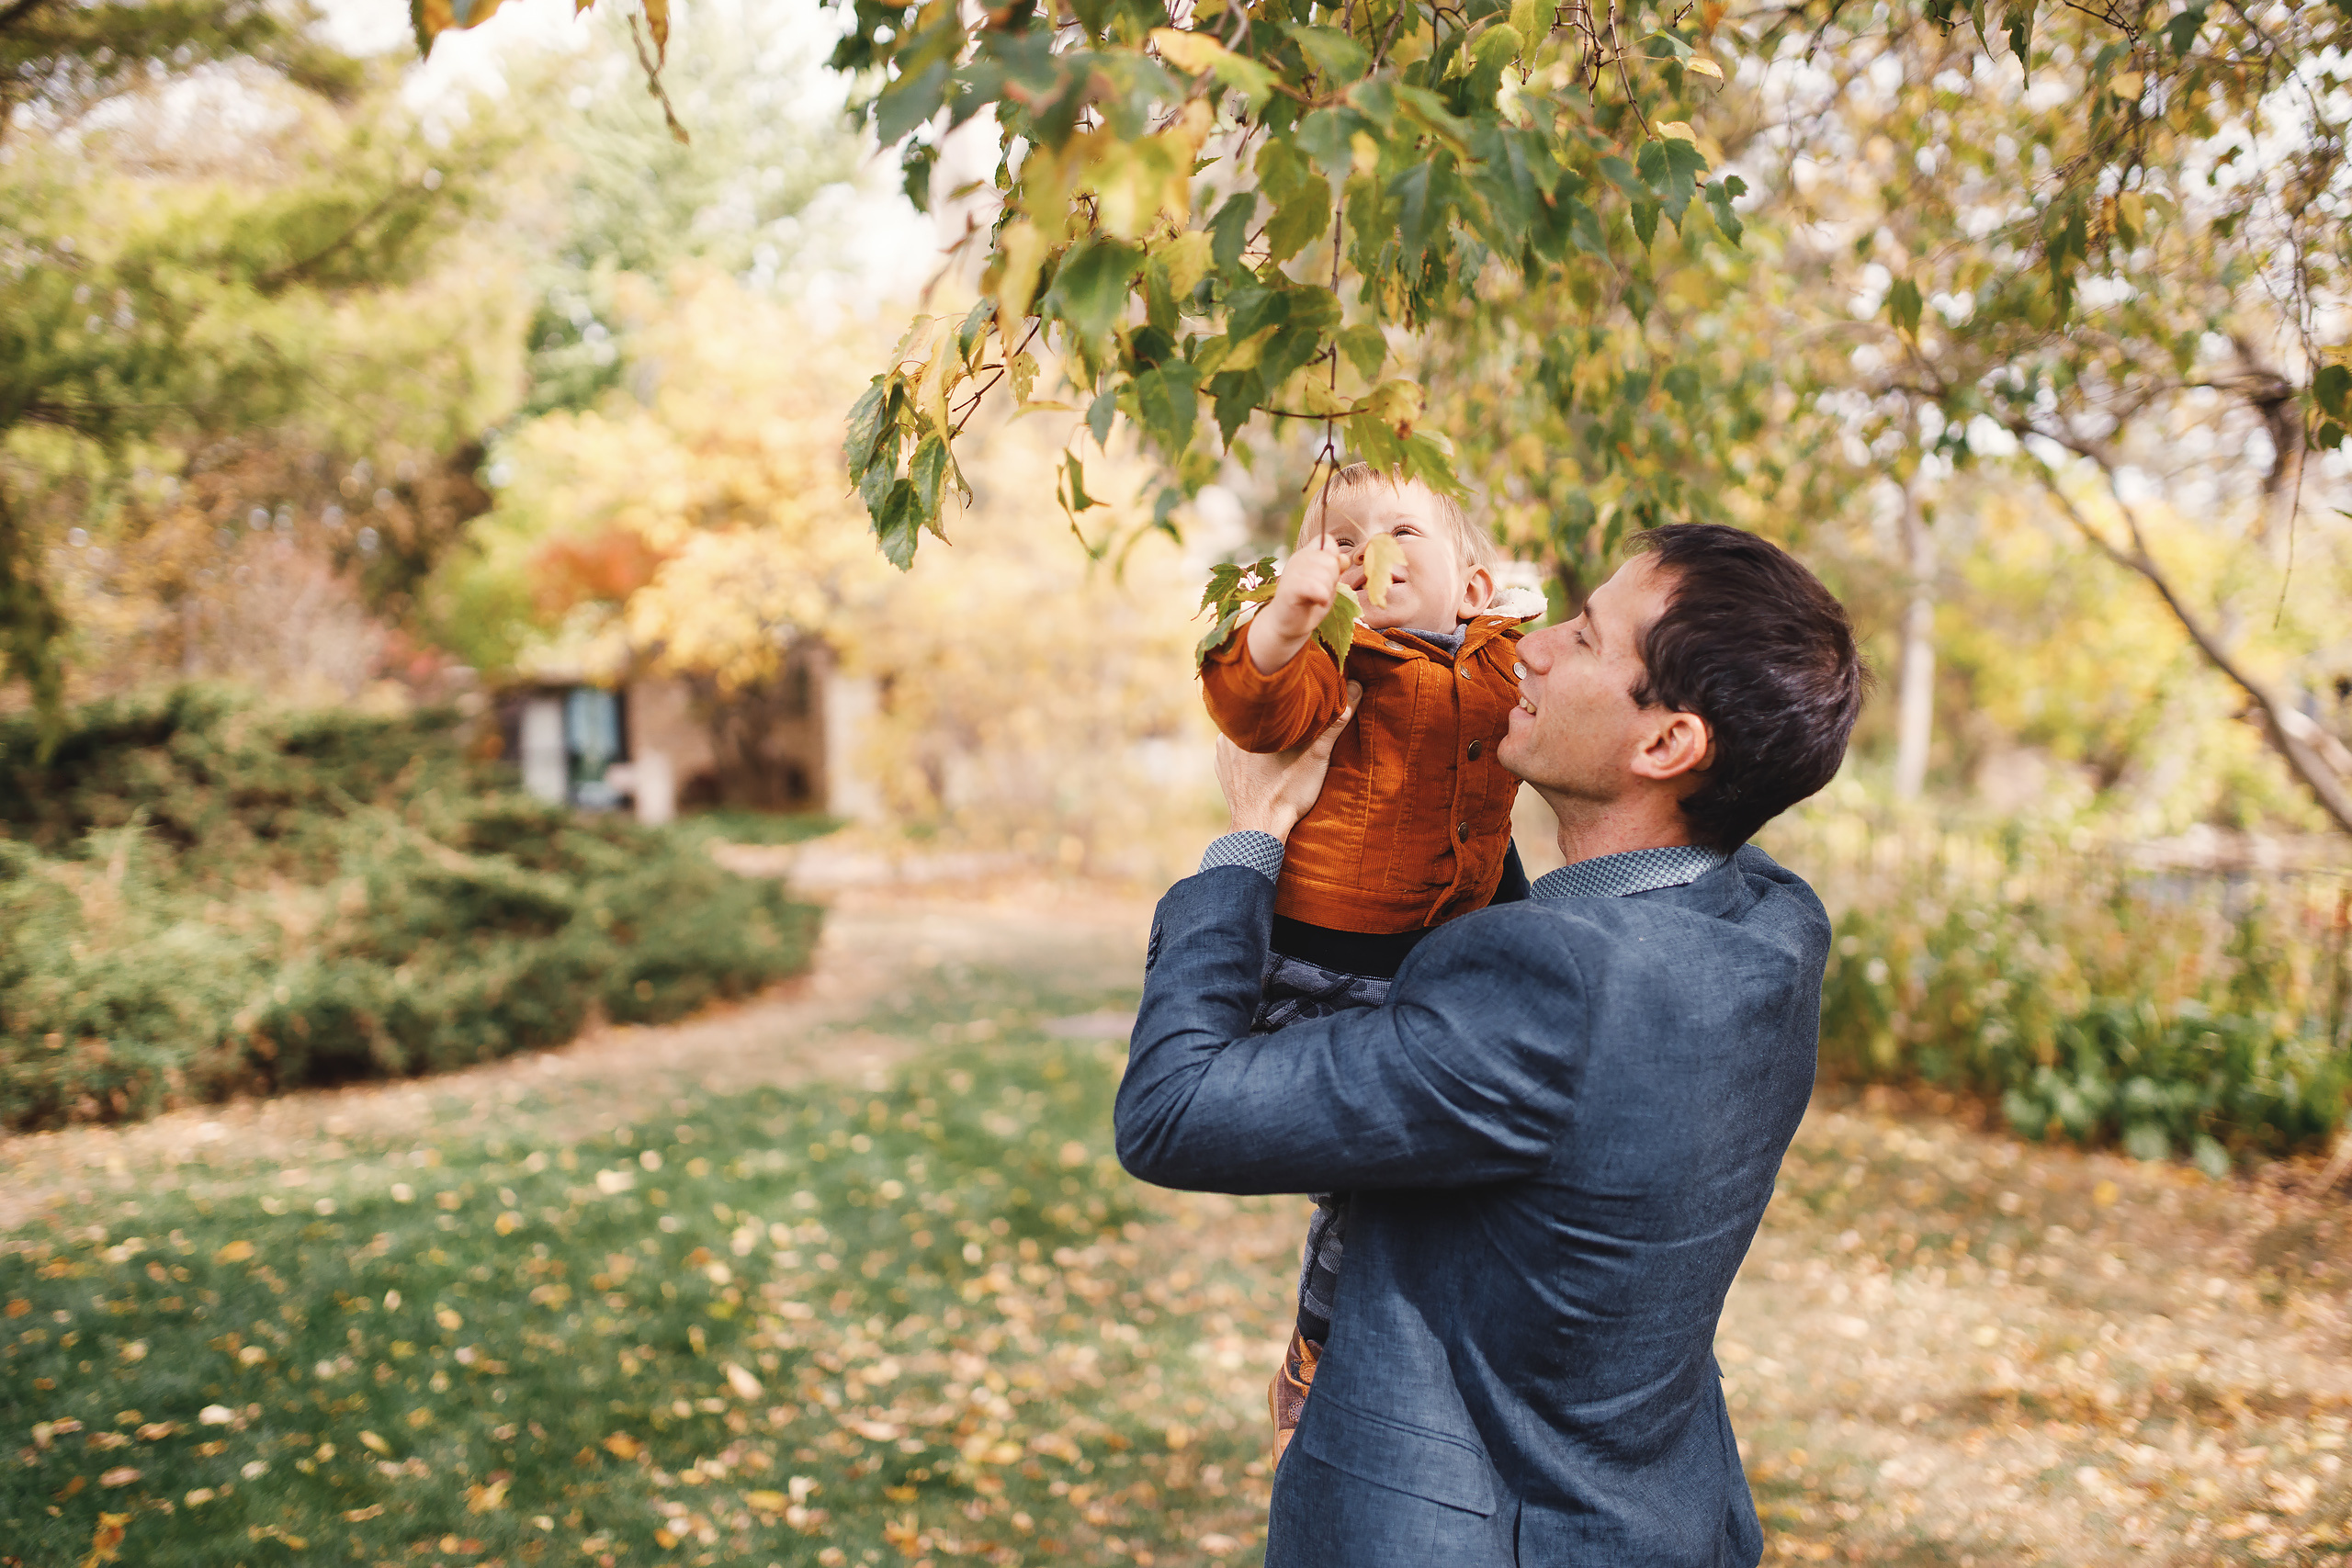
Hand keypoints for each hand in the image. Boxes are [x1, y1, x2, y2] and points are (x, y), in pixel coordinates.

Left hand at [1214, 681, 1361, 841]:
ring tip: (1284, 742)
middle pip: (1257, 717)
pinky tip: (1268, 762)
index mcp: (1246, 724)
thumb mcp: (1316, 756)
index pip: (1266, 698)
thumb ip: (1334, 722)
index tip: (1300, 699)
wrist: (1260, 831)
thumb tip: (1355, 687)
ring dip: (1264, 735)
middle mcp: (1228, 735)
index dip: (1284, 697)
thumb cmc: (1285, 794)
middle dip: (1276, 718)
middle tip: (1296, 723)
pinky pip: (1239, 752)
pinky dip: (1252, 754)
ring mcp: (1223, 754)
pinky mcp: (1224, 770)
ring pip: (1248, 734)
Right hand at [1245, 538, 1344, 673]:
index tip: (1328, 575)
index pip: (1327, 541)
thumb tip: (1344, 559)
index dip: (1335, 557)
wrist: (1288, 624)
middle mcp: (1298, 558)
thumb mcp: (1327, 581)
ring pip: (1325, 575)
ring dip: (1327, 591)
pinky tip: (1319, 602)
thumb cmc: (1309, 601)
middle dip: (1333, 579)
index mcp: (1307, 554)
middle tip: (1321, 591)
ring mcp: (1292, 571)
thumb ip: (1335, 567)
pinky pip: (1314, 586)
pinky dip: (1322, 596)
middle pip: (1331, 561)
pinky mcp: (1290, 588)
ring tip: (1317, 598)